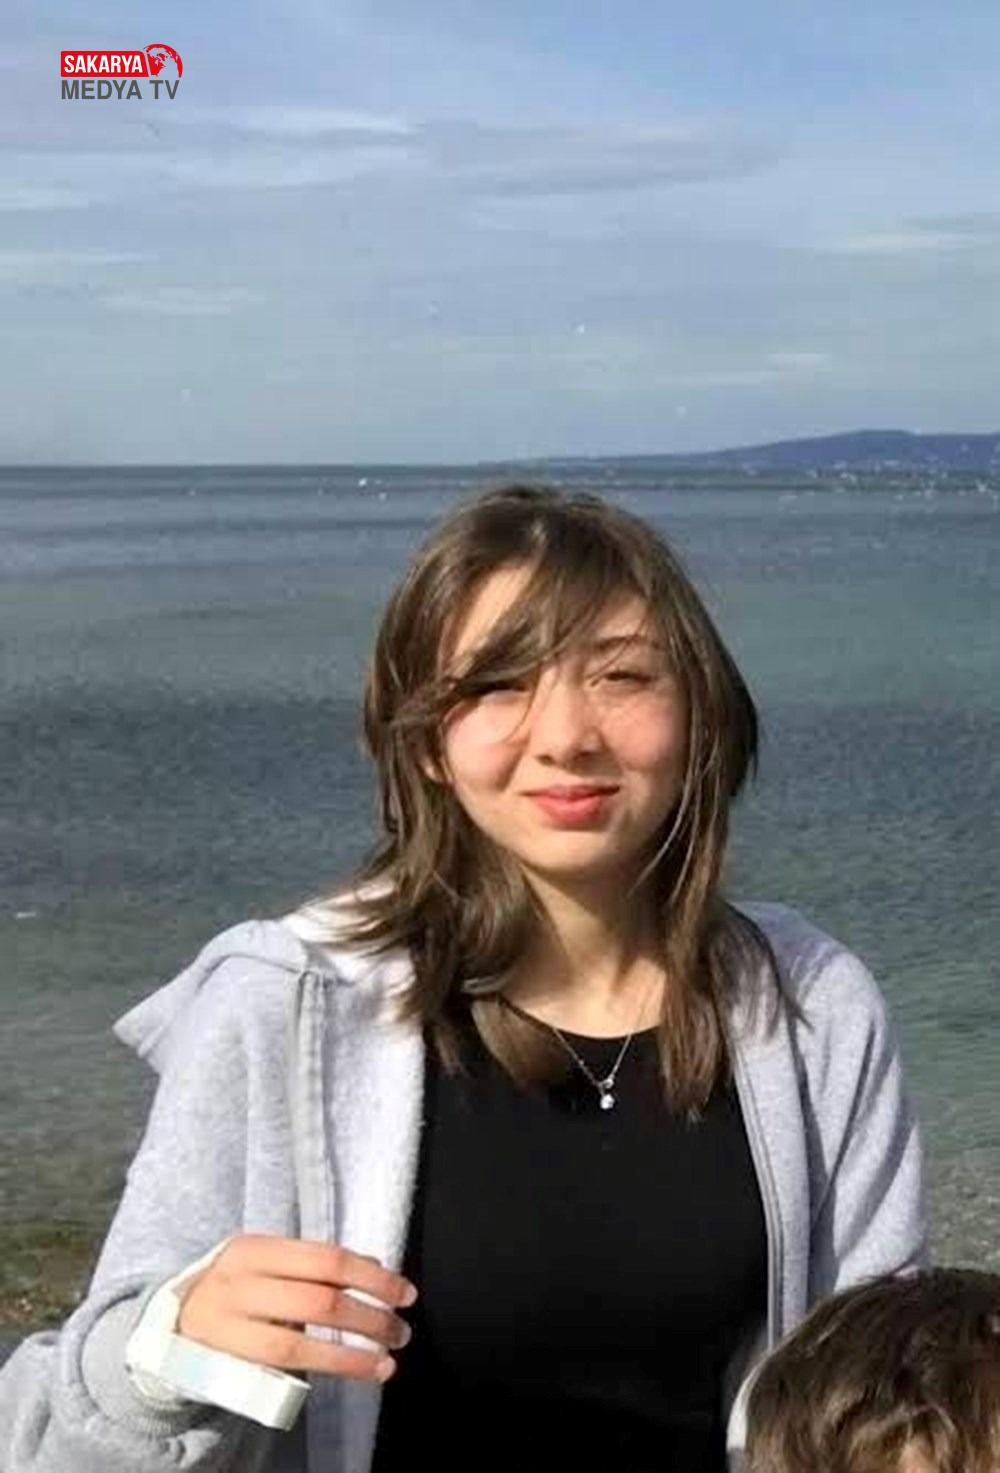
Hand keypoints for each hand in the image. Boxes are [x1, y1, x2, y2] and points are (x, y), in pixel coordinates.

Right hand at [176, 1234, 416, 1382]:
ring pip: (301, 1342)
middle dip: (370, 1316)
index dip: (372, 1276)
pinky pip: (284, 1369)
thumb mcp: (267, 1265)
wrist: (172, 1327)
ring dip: (355, 1352)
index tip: (405, 1292)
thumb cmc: (236, 1291)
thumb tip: (375, 1265)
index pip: (325, 1258)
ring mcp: (227, 1326)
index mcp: (255, 1248)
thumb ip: (314, 1265)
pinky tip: (360, 1372)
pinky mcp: (223, 1365)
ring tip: (388, 1357)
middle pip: (318, 1299)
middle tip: (401, 1329)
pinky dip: (330, 1369)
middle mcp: (238, 1282)